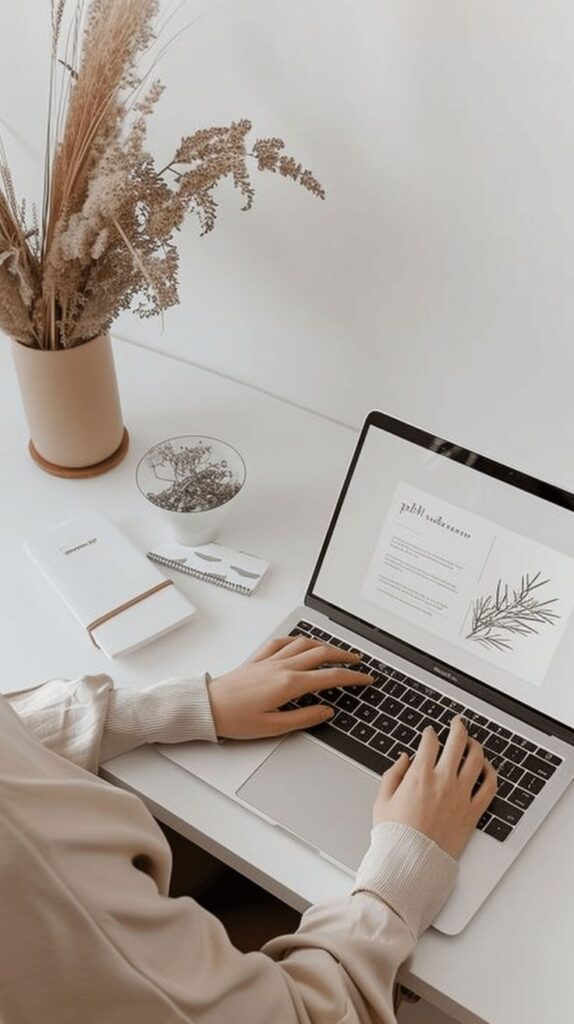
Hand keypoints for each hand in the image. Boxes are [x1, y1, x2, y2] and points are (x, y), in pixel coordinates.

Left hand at [208, 635, 370, 739]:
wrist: (208, 707)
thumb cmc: (236, 719)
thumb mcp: (274, 727)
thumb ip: (304, 718)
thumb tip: (326, 711)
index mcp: (289, 684)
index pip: (330, 676)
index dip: (352, 677)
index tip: (366, 679)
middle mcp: (282, 667)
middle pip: (322, 654)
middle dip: (344, 656)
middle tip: (358, 661)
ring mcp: (270, 660)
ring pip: (304, 644)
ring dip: (324, 645)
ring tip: (336, 651)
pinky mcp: (258, 658)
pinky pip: (282, 642)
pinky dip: (297, 639)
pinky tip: (302, 642)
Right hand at [372, 716, 497, 857]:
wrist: (410, 862)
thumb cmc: (394, 835)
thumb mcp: (382, 800)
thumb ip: (392, 774)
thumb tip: (403, 759)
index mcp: (419, 775)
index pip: (430, 742)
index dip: (430, 733)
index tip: (429, 733)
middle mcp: (443, 781)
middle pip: (457, 742)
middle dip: (458, 728)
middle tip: (458, 723)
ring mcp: (460, 796)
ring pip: (476, 760)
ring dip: (475, 746)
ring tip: (473, 742)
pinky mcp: (472, 813)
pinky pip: (489, 787)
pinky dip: (491, 774)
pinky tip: (487, 768)